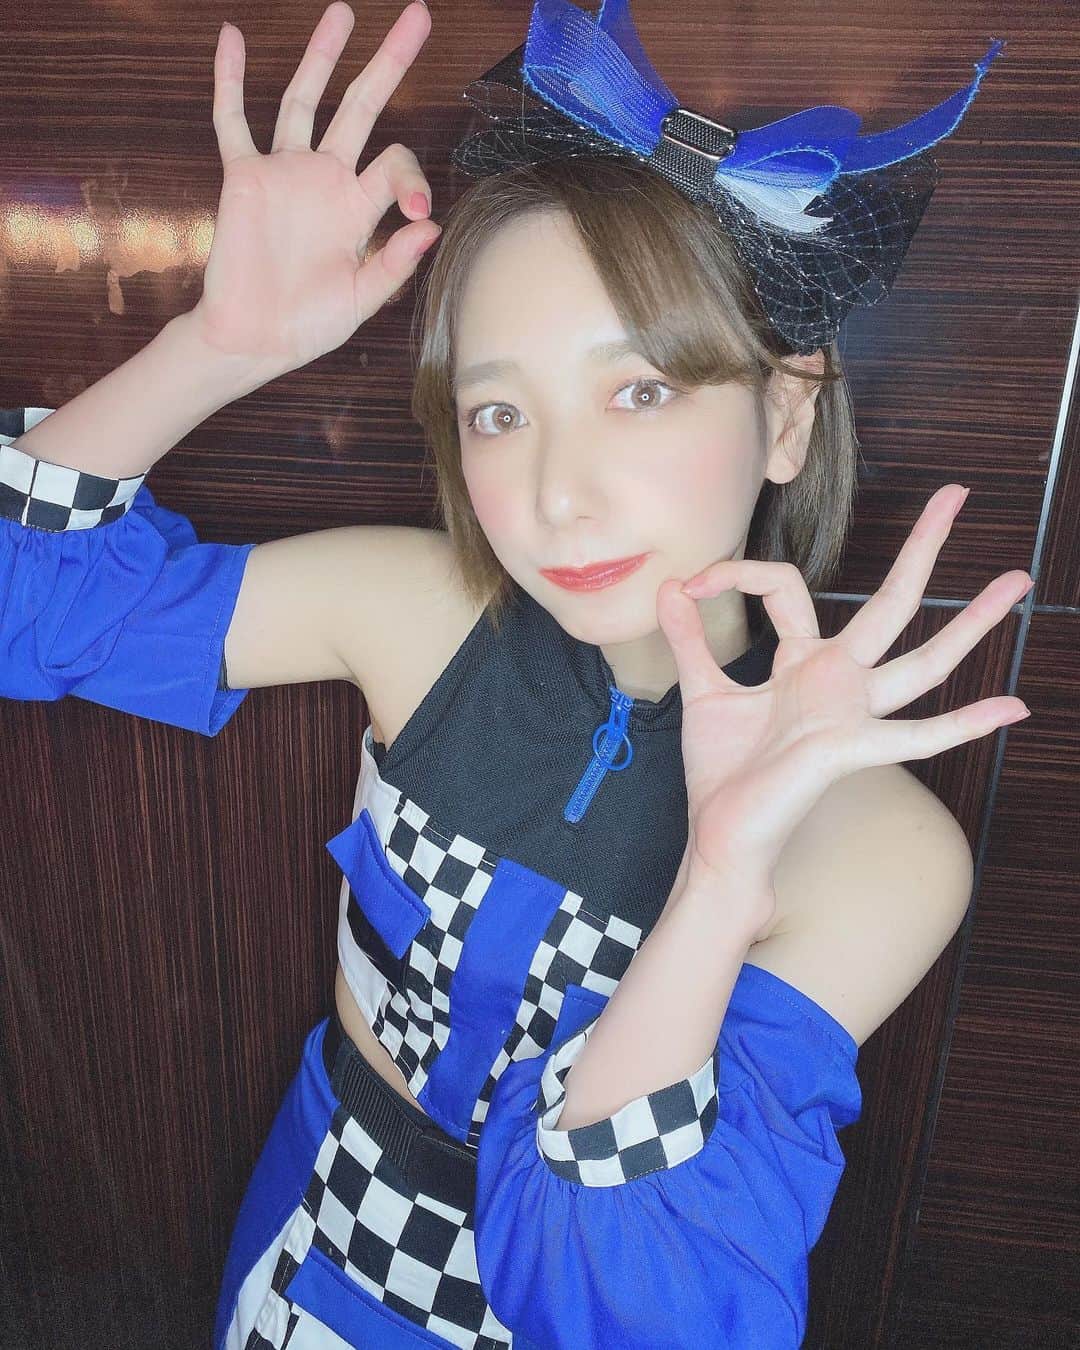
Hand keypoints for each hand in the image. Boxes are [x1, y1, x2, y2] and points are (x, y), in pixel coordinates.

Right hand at [192, 1, 440, 370]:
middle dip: (388, 63)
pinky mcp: (245, 177)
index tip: (418, 211)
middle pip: (361, 107)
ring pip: (304, 100)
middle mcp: (327, 180)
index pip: (396, 165)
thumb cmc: (309, 325)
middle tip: (418, 16)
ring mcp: (286, 173)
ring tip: (342, 13)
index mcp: (360, 208)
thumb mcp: (361, 300)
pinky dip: (228, 80)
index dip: (413, 178)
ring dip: (322, 56)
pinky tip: (232, 37)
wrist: (254, 338)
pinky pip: (232, 122)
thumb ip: (394, 265)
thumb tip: (430, 226)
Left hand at [657, 484, 1031, 920]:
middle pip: (891, 604)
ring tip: (1019, 581)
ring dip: (973, 623)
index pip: (786, 586)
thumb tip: (670, 584)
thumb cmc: (724, 772)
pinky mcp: (851, 749)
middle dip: (923, 549)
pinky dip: (965, 724)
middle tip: (956, 494)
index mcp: (803, 662)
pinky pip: (918, 736)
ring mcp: (853, 713)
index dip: (739, 573)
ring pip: (925, 660)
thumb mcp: (703, 693)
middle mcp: (838, 680)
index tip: (692, 584)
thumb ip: (692, 640)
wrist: (722, 836)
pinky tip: (1012, 708)